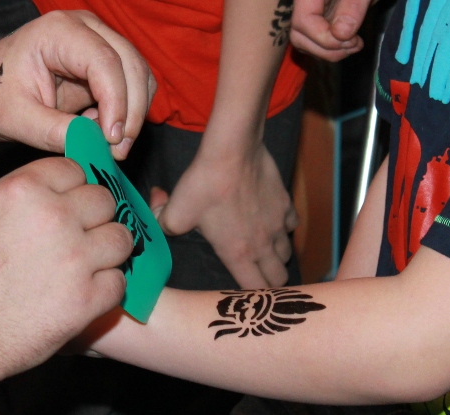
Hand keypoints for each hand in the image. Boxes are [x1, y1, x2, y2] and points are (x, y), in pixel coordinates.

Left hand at [0, 10, 155, 159]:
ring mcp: (98, 39)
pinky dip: (127, 110)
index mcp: (58, 31)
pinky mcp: (104, 58)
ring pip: (139, 74)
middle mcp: (85, 27)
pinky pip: (132, 84)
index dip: (117, 102)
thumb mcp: (16, 120)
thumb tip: (94, 144)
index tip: (112, 139)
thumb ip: (55, 132)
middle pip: (131, 64)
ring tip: (106, 142)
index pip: (105, 61)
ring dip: (133, 112)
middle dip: (132, 111)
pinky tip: (99, 128)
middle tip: (118, 150)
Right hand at [0, 158, 132, 392]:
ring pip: (121, 238)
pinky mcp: (87, 298)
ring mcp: (76, 257)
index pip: (74, 169)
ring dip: (109, 251)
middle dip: (95, 217)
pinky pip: (119, 282)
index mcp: (25, 189)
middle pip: (104, 200)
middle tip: (81, 236)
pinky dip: (106, 290)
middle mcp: (55, 216)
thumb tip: (50, 196)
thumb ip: (22, 201)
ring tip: (90, 265)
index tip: (69, 203)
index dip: (73, 187)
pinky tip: (86, 294)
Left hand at [156, 140, 298, 287]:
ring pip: (286, 253)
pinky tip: (272, 221)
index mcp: (238, 254)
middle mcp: (263, 244)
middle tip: (258, 274)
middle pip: (279, 278)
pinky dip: (284, 228)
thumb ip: (165, 227)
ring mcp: (278, 225)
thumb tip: (158, 223)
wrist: (232, 151)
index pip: (255, 291)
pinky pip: (291, 225)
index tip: (243, 294)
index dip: (251, 298)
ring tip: (263, 249)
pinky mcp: (286, 204)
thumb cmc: (203, 184)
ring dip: (277, 256)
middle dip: (270, 281)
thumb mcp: (175, 211)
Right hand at [291, 0, 412, 61]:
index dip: (323, 38)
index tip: (351, 39)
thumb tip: (339, 35)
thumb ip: (354, 4)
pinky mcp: (336, 6)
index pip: (302, 21)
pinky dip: (338, 41)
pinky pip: (326, 31)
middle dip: (324, 46)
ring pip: (311, 36)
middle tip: (354, 45)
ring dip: (330, 47)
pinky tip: (356, 38)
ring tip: (356, 43)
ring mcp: (322, 0)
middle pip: (300, 33)